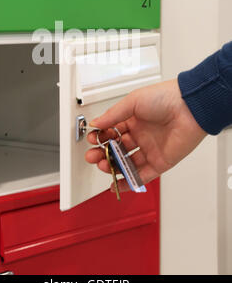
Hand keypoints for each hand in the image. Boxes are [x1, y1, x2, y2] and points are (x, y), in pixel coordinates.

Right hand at [85, 79, 206, 191]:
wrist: (189, 107)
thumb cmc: (165, 97)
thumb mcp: (133, 101)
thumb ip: (112, 115)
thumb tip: (95, 124)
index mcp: (133, 119)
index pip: (111, 132)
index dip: (100, 137)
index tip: (92, 140)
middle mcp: (141, 135)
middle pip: (116, 149)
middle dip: (102, 154)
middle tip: (92, 156)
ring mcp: (150, 149)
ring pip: (126, 163)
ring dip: (112, 167)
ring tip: (103, 165)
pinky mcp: (160, 162)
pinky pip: (142, 176)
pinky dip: (128, 182)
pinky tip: (116, 184)